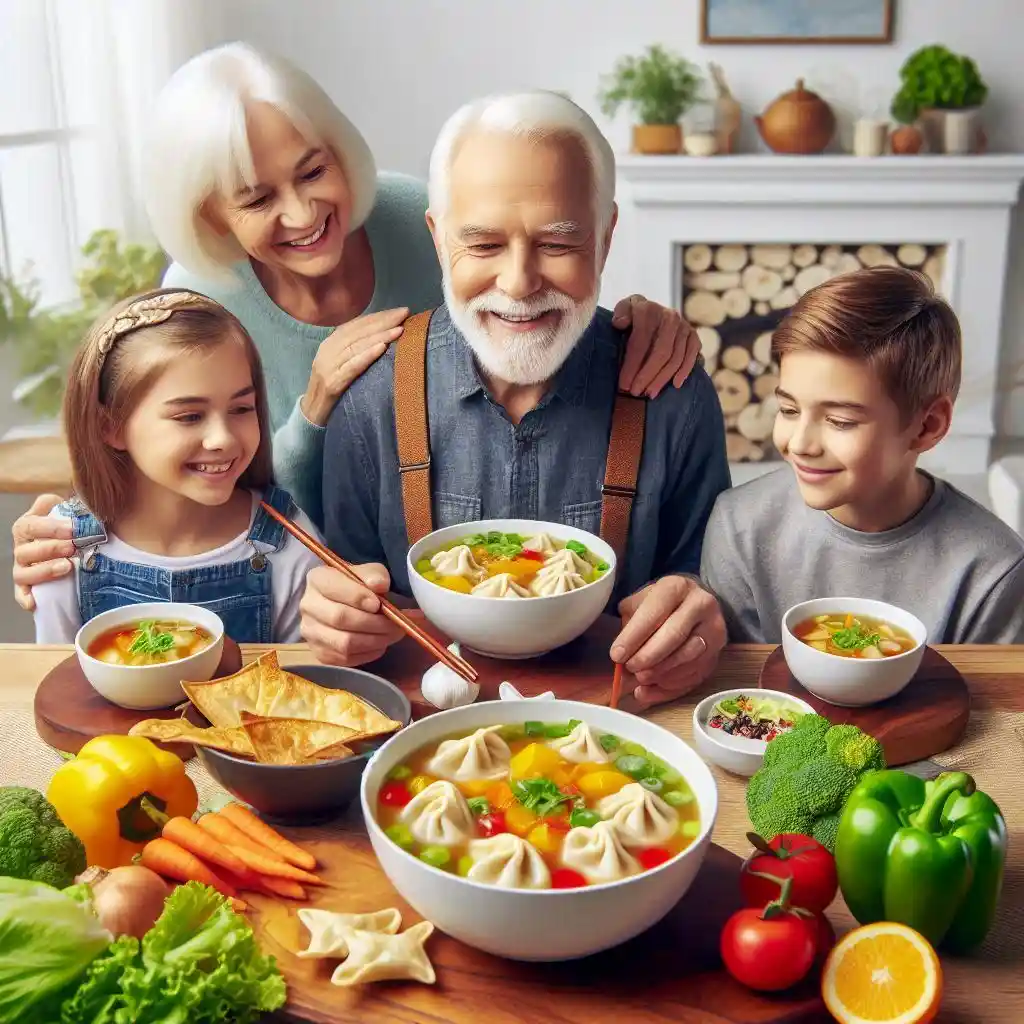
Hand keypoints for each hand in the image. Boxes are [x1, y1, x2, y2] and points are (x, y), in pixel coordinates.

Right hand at [12, 493, 74, 611]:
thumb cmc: (69, 527)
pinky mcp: (27, 586)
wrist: (71, 546)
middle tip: (72, 547)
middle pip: (26, 550)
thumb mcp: (67, 510)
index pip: (32, 525)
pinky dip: (25, 598)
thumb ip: (67, 504)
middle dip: (51, 548)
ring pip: (23, 573)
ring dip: (43, 571)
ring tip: (67, 567)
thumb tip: (77, 500)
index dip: (52, 527)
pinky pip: (21, 594)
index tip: (74, 529)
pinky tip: (33, 603)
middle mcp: (22, 548)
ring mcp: (23, 568)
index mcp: (28, 526)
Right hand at [299, 563, 403, 666]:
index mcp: (317, 579)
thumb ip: (374, 574)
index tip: (378, 604)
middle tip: (396, 624)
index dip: (357, 596)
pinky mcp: (320, 653)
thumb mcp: (368, 573)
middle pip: (340, 618)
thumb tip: (379, 585)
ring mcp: (311, 632)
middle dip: (374, 623)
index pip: (333, 587)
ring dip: (375, 640)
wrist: (349, 606)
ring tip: (393, 634)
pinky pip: (346, 659)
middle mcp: (308, 606)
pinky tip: (380, 643)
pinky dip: (369, 653)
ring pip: (344, 642)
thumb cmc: (360, 587)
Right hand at [301, 307, 408, 425]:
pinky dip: (367, 355)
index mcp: (331, 343)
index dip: (379, 316)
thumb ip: (355, 350)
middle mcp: (328, 350)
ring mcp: (328, 366)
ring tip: (399, 329)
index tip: (400, 311)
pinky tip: (382, 348)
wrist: (311, 413)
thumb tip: (382, 337)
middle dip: (383, 321)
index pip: (357, 324)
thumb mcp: (341, 364)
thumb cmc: (332, 389)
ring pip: (357, 346)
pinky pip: (352, 366)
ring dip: (380, 335)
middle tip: (405, 313)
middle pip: (359, 331)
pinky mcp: (332, 382)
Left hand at [610, 575, 725, 708]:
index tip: (617, 655)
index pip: (654, 613)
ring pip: (686, 658)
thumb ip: (629, 624)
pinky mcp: (718, 654)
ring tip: (640, 678)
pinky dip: (670, 687)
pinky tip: (651, 689)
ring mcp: (714, 630)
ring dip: (659, 673)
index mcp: (677, 587)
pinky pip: (694, 675)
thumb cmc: (662, 605)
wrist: (696, 605)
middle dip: (647, 656)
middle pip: (674, 636)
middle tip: (629, 668)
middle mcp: (702, 605)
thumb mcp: (642, 601)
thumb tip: (619, 659)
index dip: (634, 636)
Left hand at [612, 295, 701, 399]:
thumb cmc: (632, 316)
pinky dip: (684, 371)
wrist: (652, 311)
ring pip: (675, 358)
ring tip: (650, 393)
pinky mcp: (694, 335)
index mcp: (648, 309)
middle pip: (660, 352)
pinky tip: (675, 385)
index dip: (632, 365)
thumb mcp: (623, 309)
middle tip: (636, 392)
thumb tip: (620, 323)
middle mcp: (669, 316)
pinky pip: (692, 356)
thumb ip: (620, 313)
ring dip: (662, 378)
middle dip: (647, 375)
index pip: (641, 341)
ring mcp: (684, 326)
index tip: (624, 384)